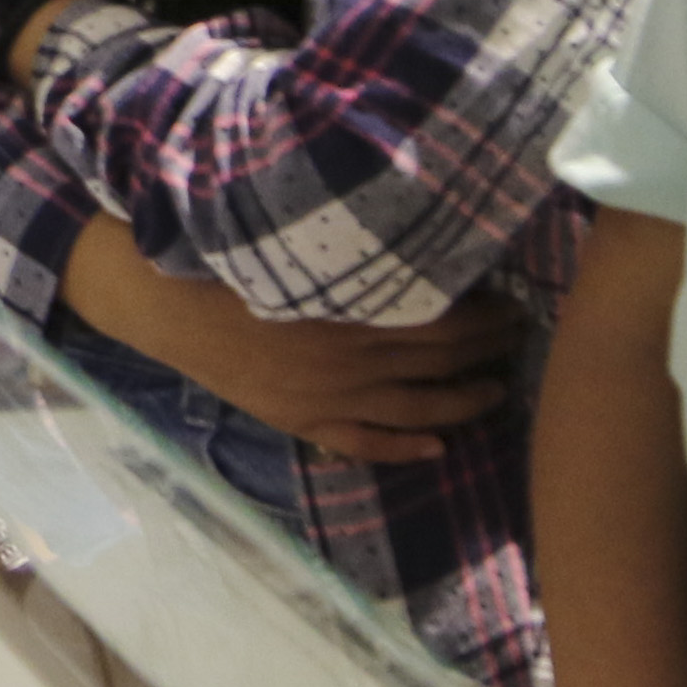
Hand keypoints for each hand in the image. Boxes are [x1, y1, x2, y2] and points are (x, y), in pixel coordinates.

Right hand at [100, 257, 523, 463]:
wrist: (166, 301)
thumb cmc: (231, 256)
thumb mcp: (300, 243)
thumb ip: (361, 249)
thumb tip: (421, 238)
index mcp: (352, 309)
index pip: (444, 319)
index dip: (486, 314)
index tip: (513, 298)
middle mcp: (351, 360)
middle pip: (439, 359)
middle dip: (488, 348)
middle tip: (520, 333)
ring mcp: (328, 398)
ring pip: (416, 408)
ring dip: (465, 401)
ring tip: (499, 389)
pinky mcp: (303, 420)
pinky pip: (366, 443)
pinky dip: (406, 448)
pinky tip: (440, 447)